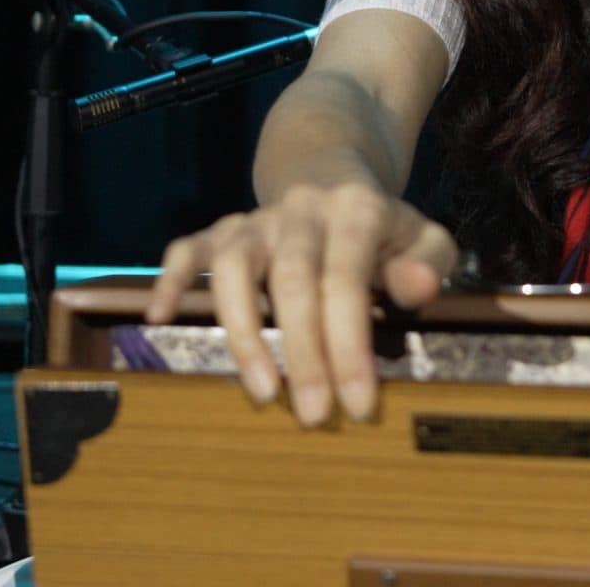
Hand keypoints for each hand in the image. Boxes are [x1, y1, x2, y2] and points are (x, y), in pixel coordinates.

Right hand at [145, 182, 457, 426]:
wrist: (330, 172)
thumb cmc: (382, 228)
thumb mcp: (423, 236)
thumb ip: (429, 261)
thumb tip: (415, 288)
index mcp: (355, 211)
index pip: (348, 280)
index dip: (350, 344)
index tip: (358, 405)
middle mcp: (300, 211)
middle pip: (292, 280)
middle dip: (303, 353)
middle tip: (313, 416)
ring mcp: (256, 220)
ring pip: (233, 266)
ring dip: (242, 330)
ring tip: (261, 392)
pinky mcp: (222, 230)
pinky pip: (187, 248)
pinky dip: (169, 279)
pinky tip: (159, 318)